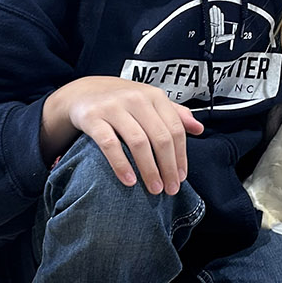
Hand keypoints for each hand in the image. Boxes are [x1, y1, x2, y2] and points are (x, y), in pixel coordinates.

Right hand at [41, 76, 204, 194]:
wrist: (82, 93)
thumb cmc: (122, 102)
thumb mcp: (149, 102)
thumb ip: (174, 114)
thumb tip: (199, 129)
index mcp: (154, 96)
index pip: (175, 129)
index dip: (181, 156)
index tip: (181, 177)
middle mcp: (136, 99)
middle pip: (160, 137)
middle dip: (168, 167)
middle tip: (170, 190)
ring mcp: (113, 107)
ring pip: (138, 142)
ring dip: (149, 169)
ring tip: (154, 189)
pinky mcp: (93, 118)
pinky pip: (109, 144)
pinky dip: (121, 165)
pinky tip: (129, 181)